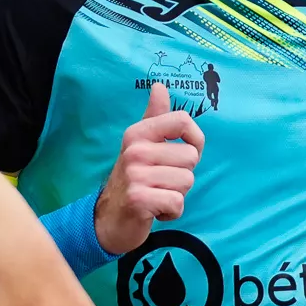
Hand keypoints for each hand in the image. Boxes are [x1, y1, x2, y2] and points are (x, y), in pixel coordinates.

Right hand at [95, 82, 203, 254]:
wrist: (109, 219)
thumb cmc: (134, 179)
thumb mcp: (141, 145)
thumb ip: (155, 117)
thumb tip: (159, 86)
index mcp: (138, 133)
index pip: (182, 120)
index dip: (196, 140)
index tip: (186, 153)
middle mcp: (135, 150)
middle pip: (191, 157)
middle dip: (183, 176)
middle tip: (161, 182)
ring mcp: (135, 174)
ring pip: (187, 181)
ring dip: (177, 195)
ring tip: (157, 195)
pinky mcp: (139, 199)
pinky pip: (177, 202)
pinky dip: (172, 212)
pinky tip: (155, 210)